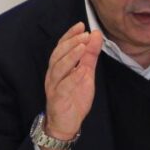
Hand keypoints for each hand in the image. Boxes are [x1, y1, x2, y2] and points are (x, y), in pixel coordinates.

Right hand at [42, 22, 102, 149]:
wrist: (66, 123)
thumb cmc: (73, 97)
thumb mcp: (86, 73)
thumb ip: (90, 55)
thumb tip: (95, 35)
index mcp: (59, 66)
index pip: (62, 46)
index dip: (70, 35)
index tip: (81, 25)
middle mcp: (53, 74)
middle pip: (58, 54)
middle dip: (71, 43)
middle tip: (84, 35)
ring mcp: (53, 86)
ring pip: (58, 68)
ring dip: (70, 56)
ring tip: (82, 47)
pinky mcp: (57, 99)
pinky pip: (63, 87)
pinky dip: (72, 78)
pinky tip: (81, 70)